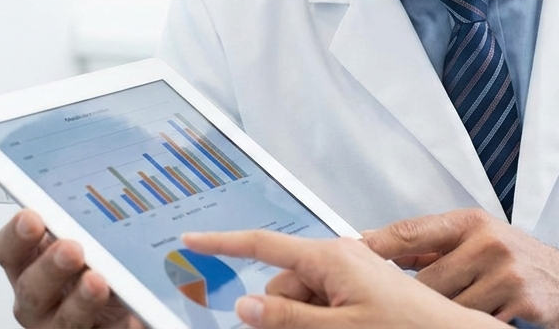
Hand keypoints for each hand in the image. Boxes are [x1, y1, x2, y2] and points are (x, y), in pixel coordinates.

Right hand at [0, 209, 144, 328]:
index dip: (16, 236)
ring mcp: (63, 323)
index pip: (10, 250)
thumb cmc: (106, 261)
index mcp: (34, 262)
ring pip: (63, 320)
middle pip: (30, 288)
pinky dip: (115, 324)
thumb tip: (95, 185)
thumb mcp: (94, 233)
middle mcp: (42, 297)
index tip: (31, 218)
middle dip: (49, 268)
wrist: (137, 301)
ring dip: (79, 301)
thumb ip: (88, 217)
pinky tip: (128, 312)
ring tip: (98, 281)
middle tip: (71, 249)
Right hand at [183, 230, 505, 328]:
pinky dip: (321, 320)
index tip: (193, 238)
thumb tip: (246, 305)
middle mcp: (342, 258)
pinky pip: (327, 303)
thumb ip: (289, 317)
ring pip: (304, 298)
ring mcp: (355, 273)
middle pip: (283, 283)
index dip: (223, 243)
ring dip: (303, 320)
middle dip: (279, 312)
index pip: (263, 246)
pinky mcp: (365, 290)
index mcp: (331, 258)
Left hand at [363, 209, 558, 328]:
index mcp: (471, 224)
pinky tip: (479, 322)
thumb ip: (434, 246)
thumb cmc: (520, 260)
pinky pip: (475, 324)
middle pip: (426, 283)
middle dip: (417, 300)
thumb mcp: (479, 240)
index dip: (377, 245)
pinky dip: (473, 327)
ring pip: (447, 309)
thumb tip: (377, 247)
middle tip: (406, 310)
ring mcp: (504, 274)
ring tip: (449, 317)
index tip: (351, 254)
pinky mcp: (520, 303)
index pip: (412, 232)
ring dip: (445, 318)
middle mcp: (487, 243)